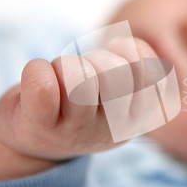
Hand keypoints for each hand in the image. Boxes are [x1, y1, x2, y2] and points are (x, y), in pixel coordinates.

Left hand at [0, 38, 158, 182]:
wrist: (34, 142)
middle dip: (97, 57)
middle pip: (117, 73)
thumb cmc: (82, 104)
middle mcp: (111, 129)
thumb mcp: (117, 93)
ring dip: (65, 63)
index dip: (134, 52)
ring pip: (79, 77)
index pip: (152, 78)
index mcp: (135, 119)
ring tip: (60, 76)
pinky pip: (43, 84)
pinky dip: (37, 69)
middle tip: (85, 69)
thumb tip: (122, 45)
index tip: (115, 51)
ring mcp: (75, 131)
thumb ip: (131, 71)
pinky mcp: (41, 128)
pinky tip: (39, 78)